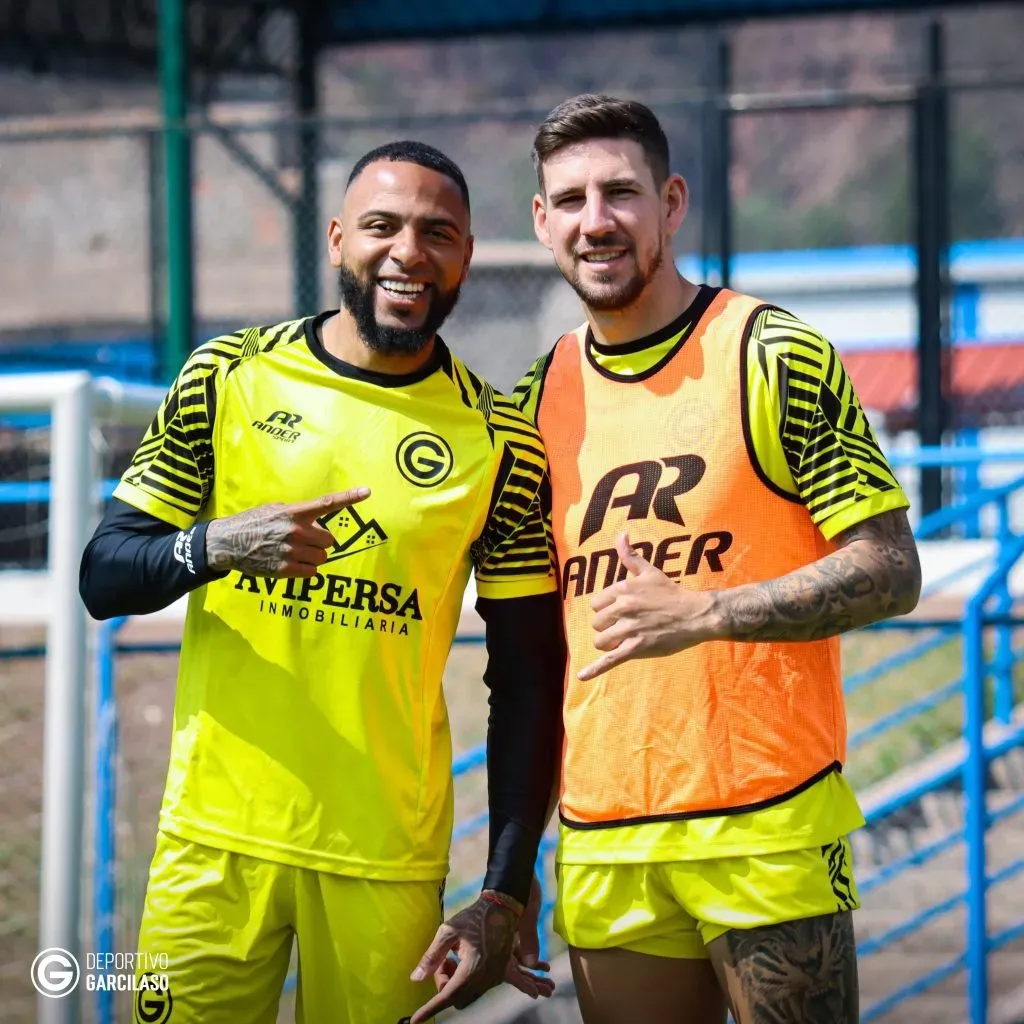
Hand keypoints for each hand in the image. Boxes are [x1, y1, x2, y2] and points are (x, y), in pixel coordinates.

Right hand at [205, 487, 369, 576]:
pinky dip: (305, 570)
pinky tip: (291, 563)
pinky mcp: (284, 569)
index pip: (326, 503)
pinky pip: (312, 572)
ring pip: (321, 558)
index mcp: (293, 513)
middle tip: (304, 541)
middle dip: (320, 541)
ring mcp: (290, 551)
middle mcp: (295, 531)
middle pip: (329, 540)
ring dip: (313, 556)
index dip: (349, 497)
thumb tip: (318, 524)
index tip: (367, 491)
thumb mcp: (274, 509)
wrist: (227, 543)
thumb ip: (298, 515)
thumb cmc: (252, 523)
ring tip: (294, 552)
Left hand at [408, 890, 552, 1023]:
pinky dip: (467, 983)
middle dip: (444, 986)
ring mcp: (494, 979)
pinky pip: (478, 989)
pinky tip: (464, 963)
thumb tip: (416, 978)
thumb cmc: (473, 918)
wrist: (502, 910)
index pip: (446, 996)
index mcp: (471, 969)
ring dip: (455, 984)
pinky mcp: (499, 976)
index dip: (429, 1009)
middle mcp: (485, 979)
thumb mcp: (448, 931)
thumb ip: (432, 956)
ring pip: (467, 996)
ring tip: (454, 959)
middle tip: (443, 962)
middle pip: (456, 998)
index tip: (415, 1021)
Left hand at [578, 531, 715, 681]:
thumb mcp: (649, 571)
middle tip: (626, 627)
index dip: (606, 610)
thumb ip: (630, 556)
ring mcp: (629, 629)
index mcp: (623, 590)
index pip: (596, 604)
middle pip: (597, 623)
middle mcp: (623, 608)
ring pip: (601, 641)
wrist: (696, 615)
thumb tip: (621, 535)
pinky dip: (594, 669)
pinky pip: (610, 660)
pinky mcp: (636, 648)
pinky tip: (582, 676)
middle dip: (608, 627)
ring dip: (608, 643)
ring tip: (623, 640)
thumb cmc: (672, 593)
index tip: (620, 612)